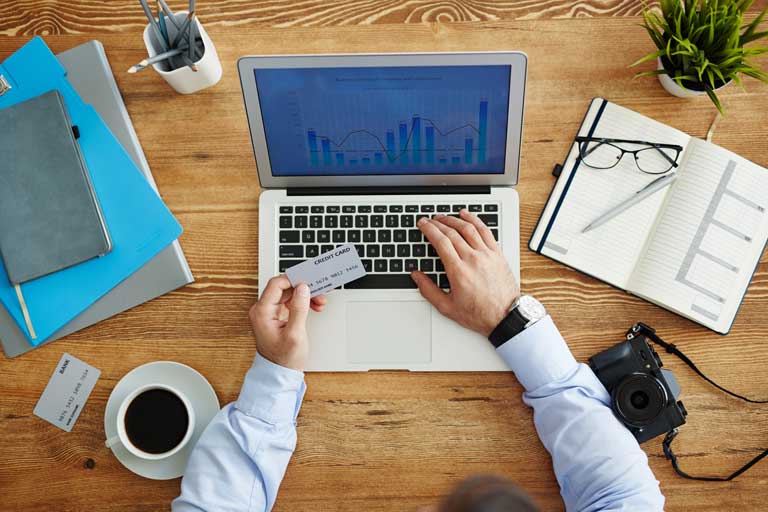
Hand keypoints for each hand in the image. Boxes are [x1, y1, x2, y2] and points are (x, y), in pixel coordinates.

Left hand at [248, 275, 327, 370]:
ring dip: (305, 295)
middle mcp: (263, 310)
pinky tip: (313, 306)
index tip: (310, 281)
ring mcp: (269, 312)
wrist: (280, 373)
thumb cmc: (284, 359)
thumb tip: (302, 288)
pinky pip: (289, 301)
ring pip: (289, 293)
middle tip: (319, 294)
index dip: (294, 280)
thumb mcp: (295, 334)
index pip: (276, 284)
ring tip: (319, 302)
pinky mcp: (276, 315)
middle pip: (284, 288)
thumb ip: (298, 309)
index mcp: (262, 312)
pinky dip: (302, 302)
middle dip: (303, 289)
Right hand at [410, 209, 519, 336]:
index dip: (429, 229)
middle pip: (452, 232)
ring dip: (454, 219)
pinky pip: (485, 231)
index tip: (423, 224)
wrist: (505, 316)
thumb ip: (428, 289)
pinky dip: (475, 220)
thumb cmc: (479, 314)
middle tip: (429, 220)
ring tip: (444, 216)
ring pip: (468, 228)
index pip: (440, 241)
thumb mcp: (447, 307)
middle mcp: (473, 259)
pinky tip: (467, 215)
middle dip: (438, 223)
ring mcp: (487, 255)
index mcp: (458, 271)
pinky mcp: (497, 254)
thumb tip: (416, 276)